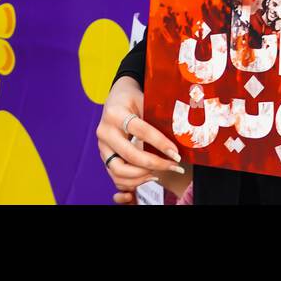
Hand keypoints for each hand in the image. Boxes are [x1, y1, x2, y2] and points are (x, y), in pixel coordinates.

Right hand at [96, 76, 187, 203]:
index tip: (177, 154)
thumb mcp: (144, 101)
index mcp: (116, 114)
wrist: (115, 100)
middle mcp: (105, 131)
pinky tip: (149, 176)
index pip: (141, 131)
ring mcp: (101, 146)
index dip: (160, 144)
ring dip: (142, 176)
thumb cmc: (133, 100)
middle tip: (174, 166)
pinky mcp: (103, 156)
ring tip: (160, 173)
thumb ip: (156, 119)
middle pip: (130, 155)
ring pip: (118, 171)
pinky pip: (115, 176)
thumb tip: (179, 139)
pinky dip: (132, 181)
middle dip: (155, 164)